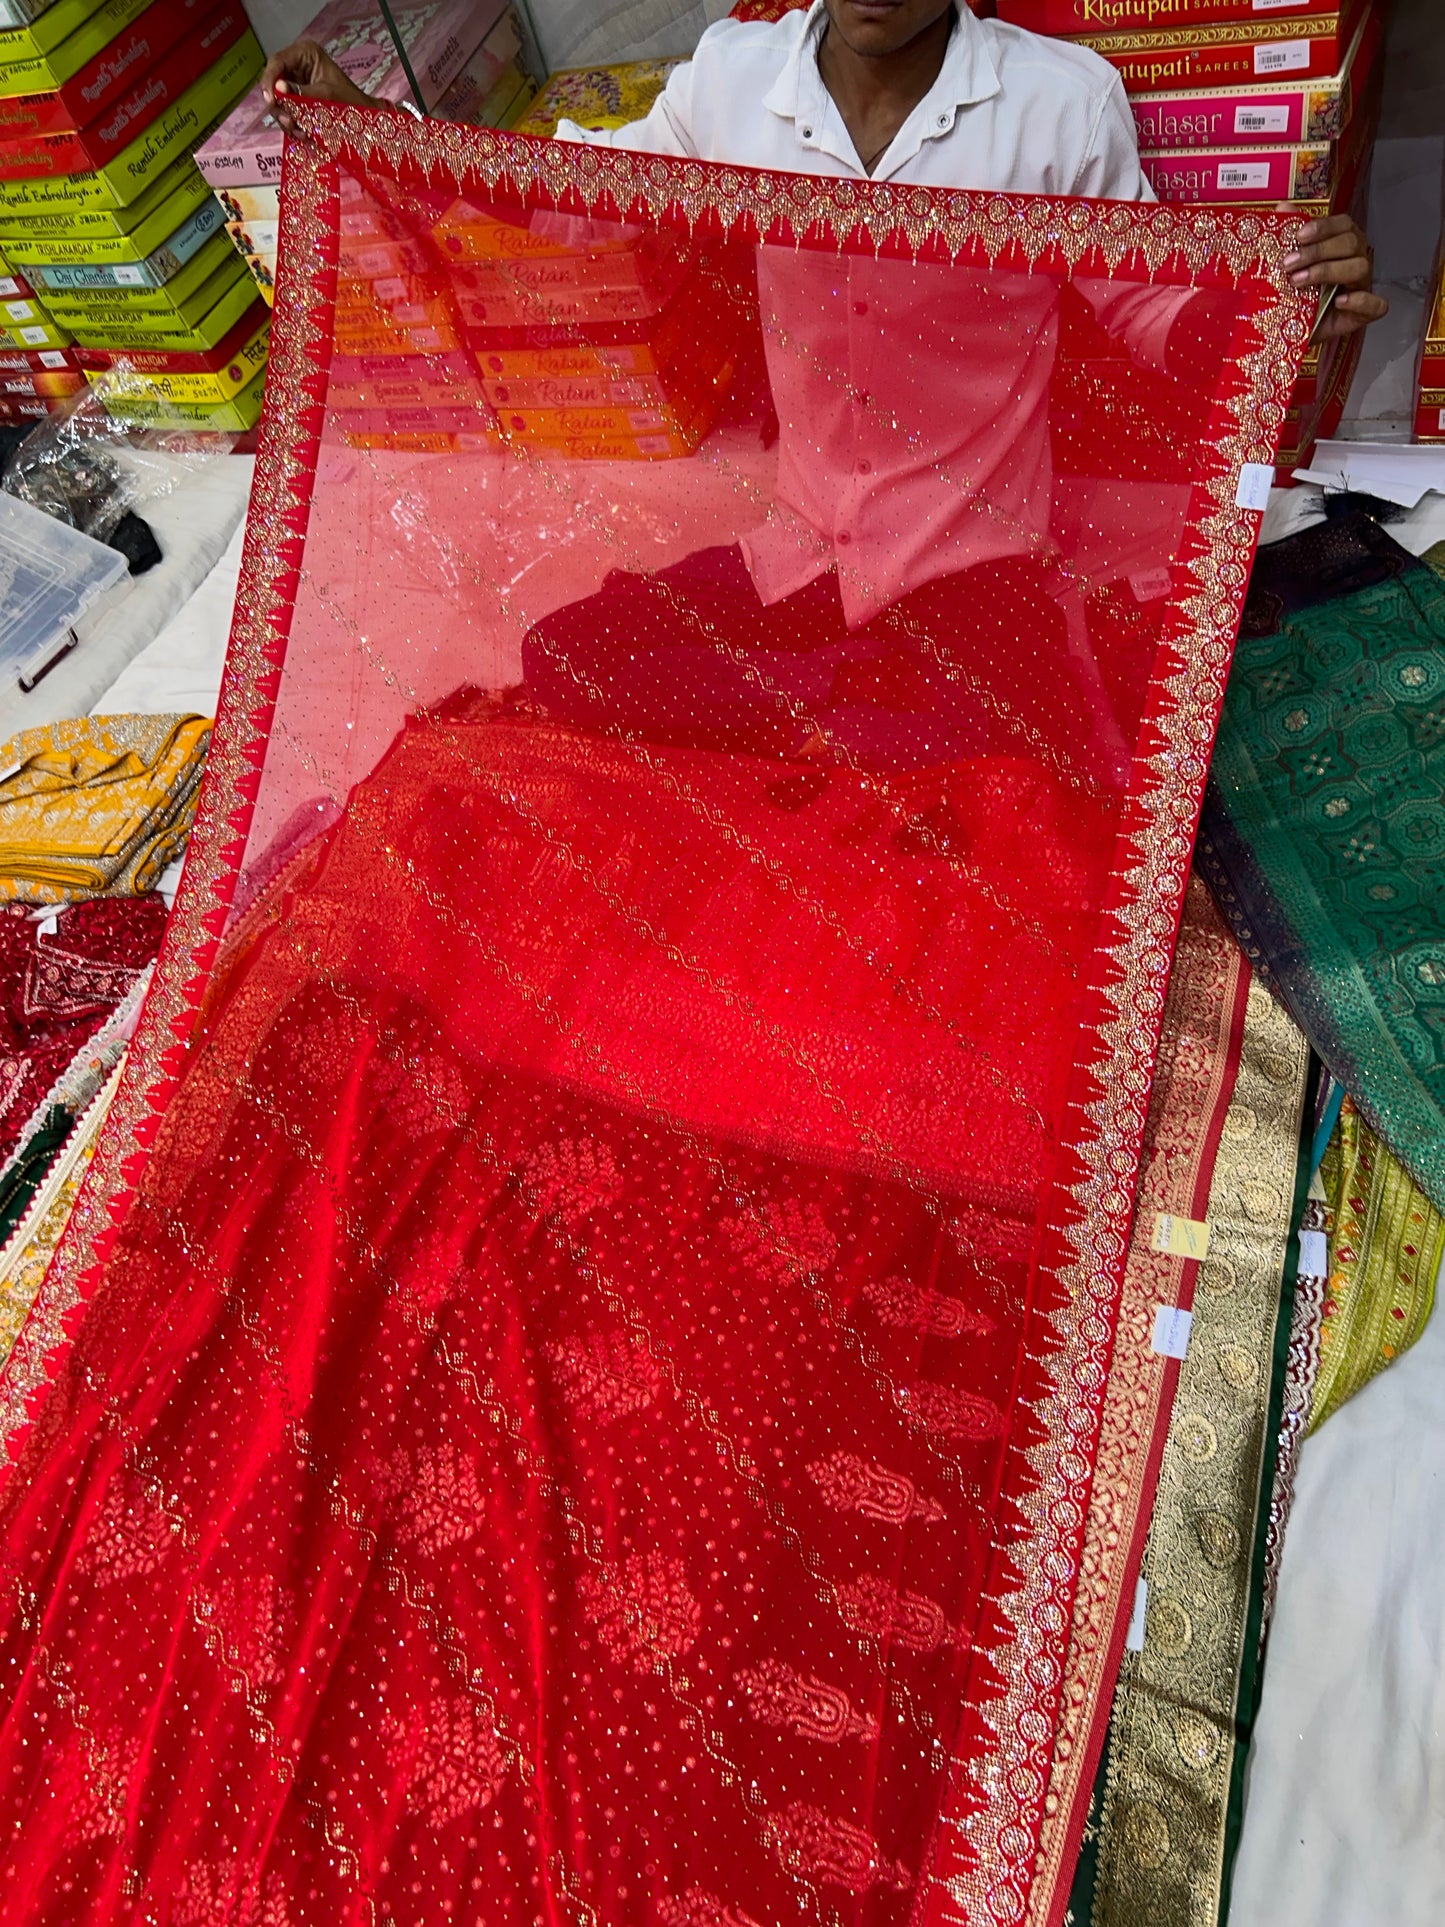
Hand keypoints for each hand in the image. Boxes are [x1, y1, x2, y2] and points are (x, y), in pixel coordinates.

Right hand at [262, 39, 373, 132]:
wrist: (366, 117)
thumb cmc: (352, 100)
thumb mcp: (327, 94)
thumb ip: (302, 93)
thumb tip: (278, 89)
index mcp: (304, 54)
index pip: (277, 62)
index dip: (269, 80)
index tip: (271, 101)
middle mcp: (296, 66)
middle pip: (274, 83)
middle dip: (279, 105)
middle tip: (289, 122)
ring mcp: (296, 84)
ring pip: (278, 101)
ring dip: (286, 119)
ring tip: (300, 132)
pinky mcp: (298, 101)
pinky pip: (287, 112)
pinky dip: (293, 126)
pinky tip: (304, 134)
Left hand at [1278, 210, 1388, 336]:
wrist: (1287, 332)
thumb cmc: (1292, 296)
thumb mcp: (1286, 266)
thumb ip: (1286, 236)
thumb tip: (1284, 209)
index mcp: (1341, 244)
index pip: (1343, 224)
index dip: (1324, 227)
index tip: (1299, 236)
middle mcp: (1355, 260)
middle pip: (1351, 243)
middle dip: (1318, 251)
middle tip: (1289, 264)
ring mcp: (1361, 286)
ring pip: (1360, 267)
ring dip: (1329, 271)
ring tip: (1299, 282)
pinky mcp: (1363, 313)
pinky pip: (1376, 305)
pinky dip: (1361, 301)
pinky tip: (1340, 301)